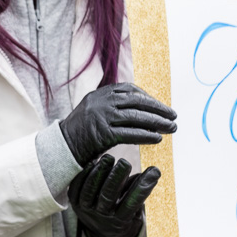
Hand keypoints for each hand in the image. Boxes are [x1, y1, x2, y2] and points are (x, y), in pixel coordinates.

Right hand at [59, 82, 176, 165]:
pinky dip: (146, 135)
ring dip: (157, 122)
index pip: (129, 89)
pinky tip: (157, 138)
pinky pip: (130, 133)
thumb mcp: (93, 110)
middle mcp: (101, 102)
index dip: (147, 97)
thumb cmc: (81, 131)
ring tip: (171, 128)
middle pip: (136, 101)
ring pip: (136, 117)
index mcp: (100, 93)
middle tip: (173, 116)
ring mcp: (102, 117)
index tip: (159, 106)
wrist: (63, 147)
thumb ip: (112, 105)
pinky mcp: (103, 134)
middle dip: (158, 108)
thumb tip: (140, 108)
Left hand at [69, 155, 159, 236]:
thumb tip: (154, 171)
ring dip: (99, 173)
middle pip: (108, 196)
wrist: (102, 232)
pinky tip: (92, 162)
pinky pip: (76, 188)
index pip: (131, 203)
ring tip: (108, 158)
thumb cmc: (125, 216)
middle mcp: (101, 217)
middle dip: (116, 178)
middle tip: (125, 162)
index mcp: (120, 221)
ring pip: (90, 190)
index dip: (142, 187)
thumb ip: (140, 193)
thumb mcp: (136, 211)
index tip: (154, 170)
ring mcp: (86, 210)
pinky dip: (83, 175)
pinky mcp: (75, 202)